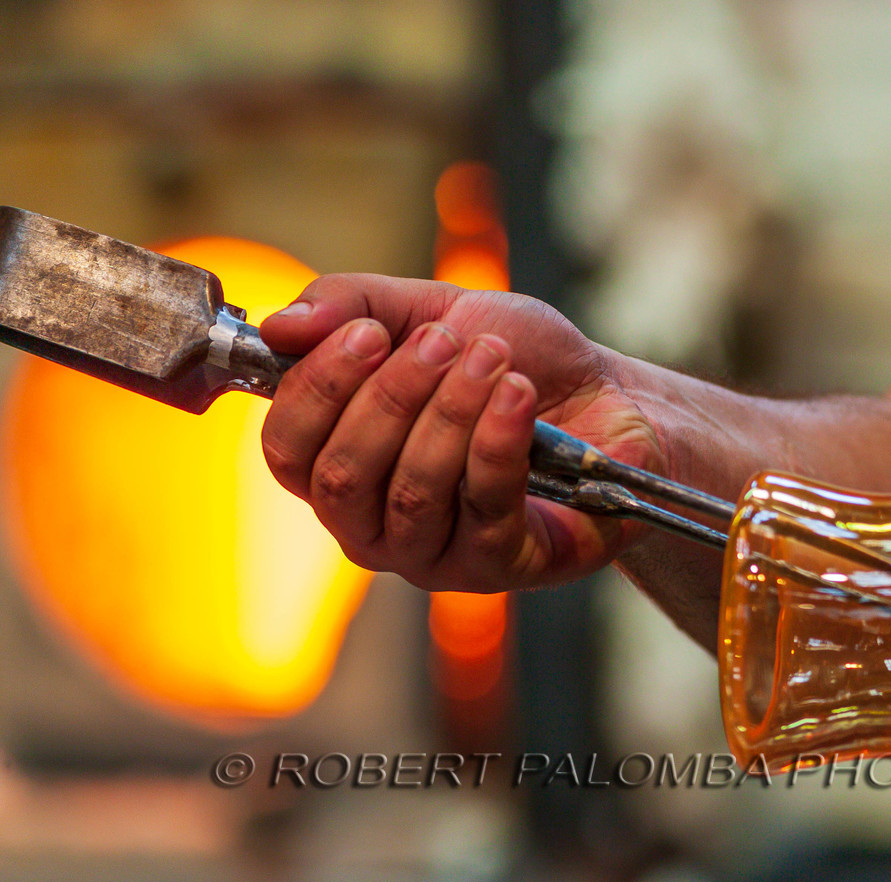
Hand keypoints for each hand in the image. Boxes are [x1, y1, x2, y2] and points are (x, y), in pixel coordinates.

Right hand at [258, 274, 663, 591]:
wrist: (611, 396)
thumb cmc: (512, 361)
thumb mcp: (429, 310)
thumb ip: (350, 306)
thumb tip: (279, 325)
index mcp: (338, 469)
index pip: (287, 452)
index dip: (319, 390)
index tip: (369, 333)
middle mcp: (373, 527)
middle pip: (343, 477)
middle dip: (391, 396)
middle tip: (443, 342)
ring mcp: (435, 556)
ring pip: (412, 494)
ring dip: (452, 413)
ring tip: (492, 360)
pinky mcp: (501, 566)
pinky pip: (484, 509)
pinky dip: (498, 441)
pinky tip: (518, 396)